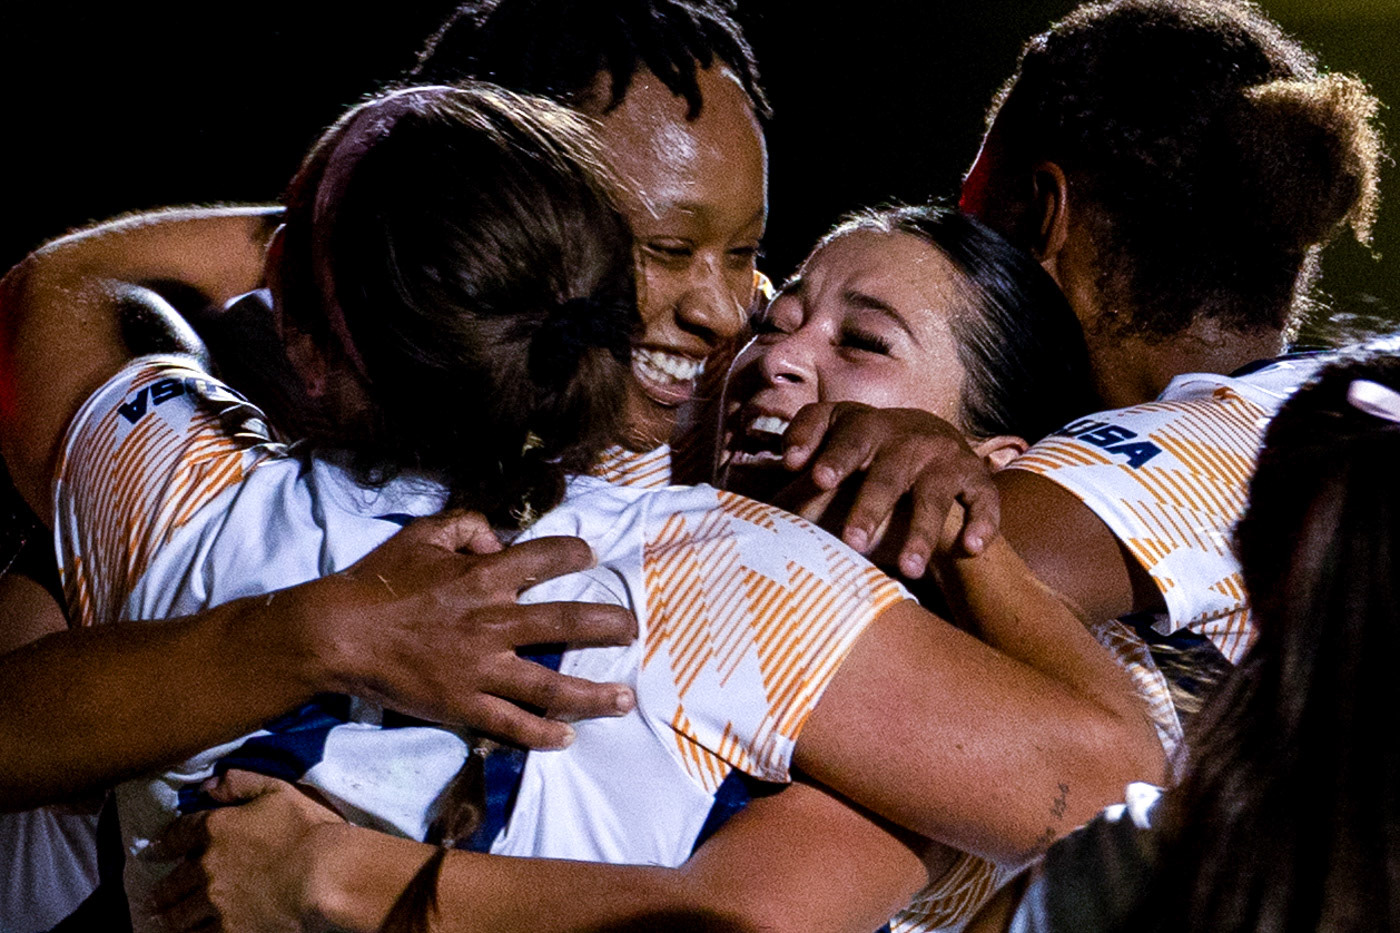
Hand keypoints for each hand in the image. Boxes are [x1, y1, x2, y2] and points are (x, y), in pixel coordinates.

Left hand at [149, 771, 337, 932]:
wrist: (326, 877)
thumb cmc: (309, 830)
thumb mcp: (279, 791)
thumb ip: (241, 783)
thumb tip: (209, 784)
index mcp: (217, 829)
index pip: (179, 835)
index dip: (163, 843)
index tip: (151, 851)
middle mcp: (207, 868)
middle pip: (173, 882)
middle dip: (160, 890)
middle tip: (151, 897)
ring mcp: (215, 903)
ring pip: (179, 914)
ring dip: (168, 916)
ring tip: (159, 920)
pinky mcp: (228, 931)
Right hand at [274, 509, 637, 748]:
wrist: (337, 634)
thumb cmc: (378, 581)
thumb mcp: (422, 534)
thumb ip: (467, 525)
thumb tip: (500, 538)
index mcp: (484, 576)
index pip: (546, 558)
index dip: (575, 553)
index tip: (591, 556)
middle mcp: (492, 622)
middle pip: (567, 622)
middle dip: (609, 626)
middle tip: (633, 630)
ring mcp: (480, 669)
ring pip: (551, 686)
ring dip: (594, 694)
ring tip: (625, 699)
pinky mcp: (463, 705)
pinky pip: (512, 724)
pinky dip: (542, 734)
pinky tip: (568, 738)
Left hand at [772, 403, 998, 576]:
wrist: (932, 445)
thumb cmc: (866, 459)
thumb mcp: (832, 452)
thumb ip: (791, 469)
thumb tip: (730, 485)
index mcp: (857, 425)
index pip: (829, 422)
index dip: (815, 442)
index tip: (802, 471)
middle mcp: (901, 435)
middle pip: (884, 470)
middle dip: (869, 505)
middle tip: (851, 540)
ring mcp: (941, 456)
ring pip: (932, 494)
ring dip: (920, 532)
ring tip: (908, 569)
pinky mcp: (975, 478)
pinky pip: (983, 501)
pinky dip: (980, 524)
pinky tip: (971, 548)